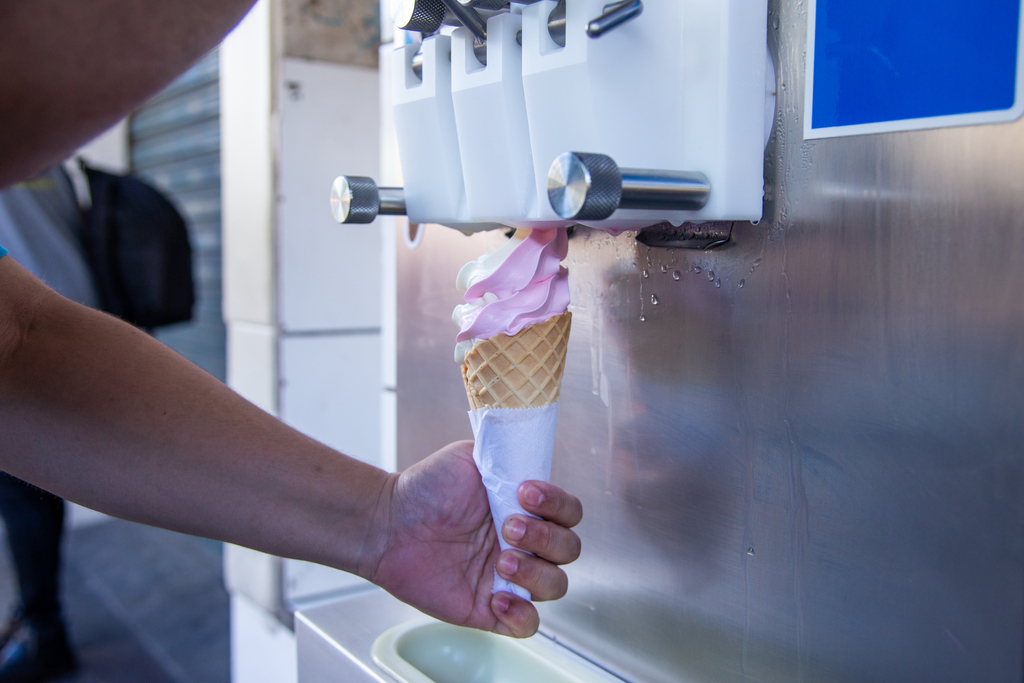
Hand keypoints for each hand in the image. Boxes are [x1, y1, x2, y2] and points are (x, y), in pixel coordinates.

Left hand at [368, 441, 582, 637]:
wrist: (389, 523)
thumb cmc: (426, 489)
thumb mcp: (470, 458)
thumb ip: (507, 459)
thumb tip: (530, 464)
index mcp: (525, 509)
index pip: (569, 512)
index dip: (557, 504)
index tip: (525, 492)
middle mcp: (524, 543)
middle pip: (569, 550)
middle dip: (545, 537)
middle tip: (507, 527)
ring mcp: (509, 577)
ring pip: (556, 586)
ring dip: (536, 573)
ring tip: (500, 561)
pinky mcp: (489, 609)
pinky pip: (527, 625)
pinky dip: (522, 614)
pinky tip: (497, 597)